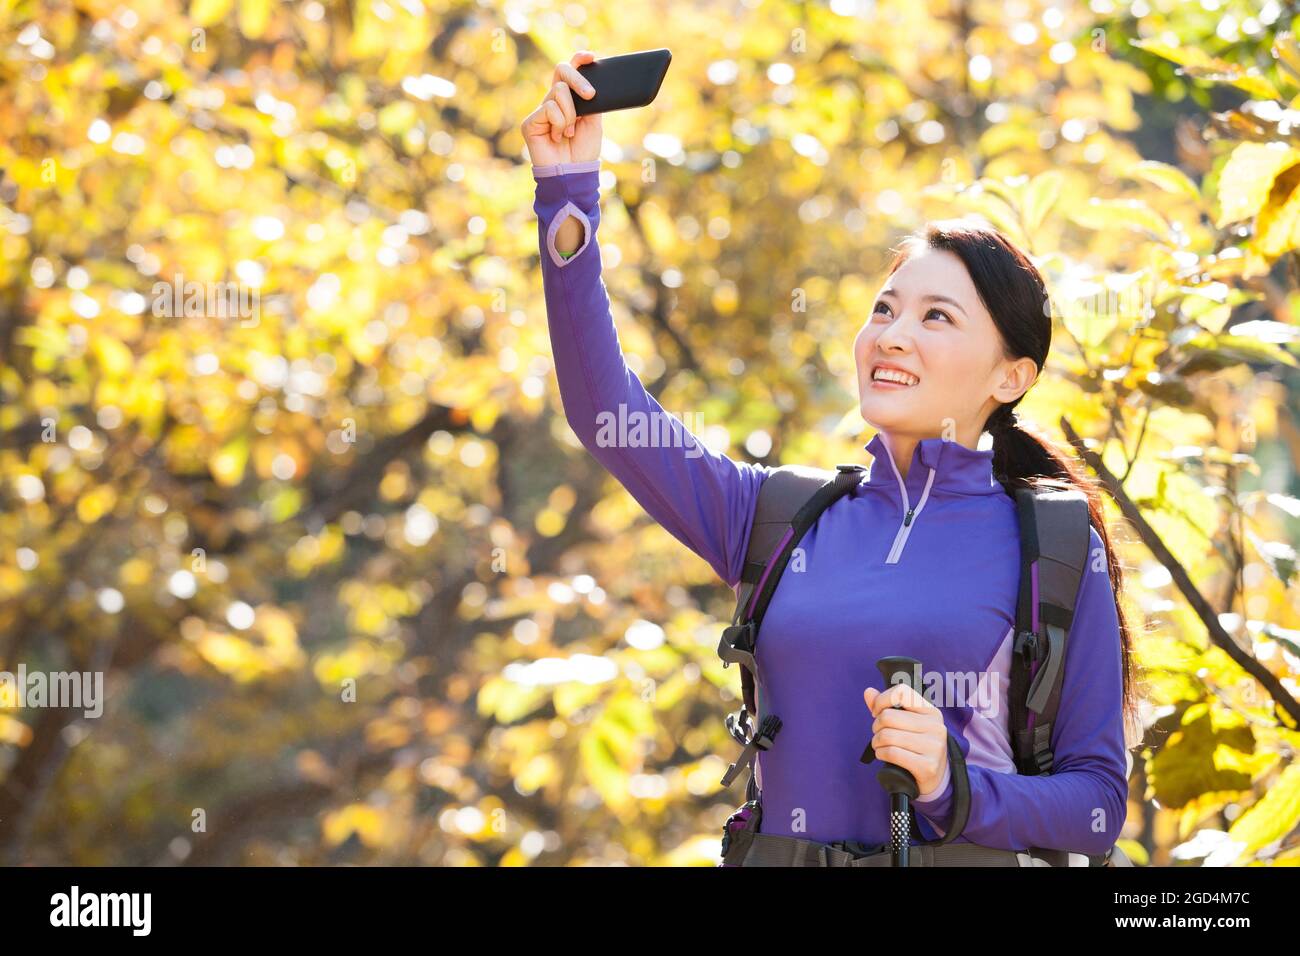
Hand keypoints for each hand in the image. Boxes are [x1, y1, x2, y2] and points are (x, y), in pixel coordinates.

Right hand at [520, 50, 601, 166]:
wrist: (573, 173)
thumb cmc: (583, 150)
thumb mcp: (594, 121)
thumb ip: (591, 100)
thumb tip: (590, 80)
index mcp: (569, 99)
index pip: (570, 72)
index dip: (578, 60)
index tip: (590, 57)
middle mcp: (553, 101)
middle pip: (562, 72)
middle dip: (578, 80)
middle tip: (590, 96)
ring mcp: (541, 111)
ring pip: (559, 92)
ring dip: (570, 114)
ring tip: (569, 133)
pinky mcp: (530, 122)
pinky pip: (549, 108)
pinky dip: (559, 123)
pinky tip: (558, 138)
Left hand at [864, 683, 948, 797]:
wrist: (936, 777)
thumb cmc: (917, 746)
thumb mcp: (907, 723)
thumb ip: (887, 706)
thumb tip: (868, 692)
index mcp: (931, 712)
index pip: (901, 692)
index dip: (881, 701)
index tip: (876, 712)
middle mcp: (935, 727)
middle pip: (888, 717)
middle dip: (876, 726)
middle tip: (879, 734)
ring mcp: (933, 747)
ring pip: (887, 735)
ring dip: (876, 742)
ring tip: (880, 746)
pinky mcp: (927, 766)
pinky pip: (891, 753)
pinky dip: (881, 754)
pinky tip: (884, 755)